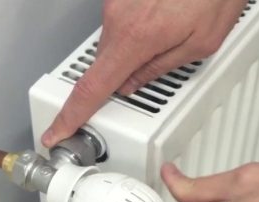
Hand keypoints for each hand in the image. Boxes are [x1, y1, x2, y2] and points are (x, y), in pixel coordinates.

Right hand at [41, 0, 246, 146]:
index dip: (71, 116)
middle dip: (123, 73)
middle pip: (105, 63)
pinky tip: (164, 17)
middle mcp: (118, 17)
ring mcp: (116, 1)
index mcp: (135, 38)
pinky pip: (121, 20)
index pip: (92, 88)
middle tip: (156, 63)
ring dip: (135, 46)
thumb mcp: (201, 42)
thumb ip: (160, 69)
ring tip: (169, 31)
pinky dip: (138, 27)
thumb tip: (131, 85)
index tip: (57, 131)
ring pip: (115, 41)